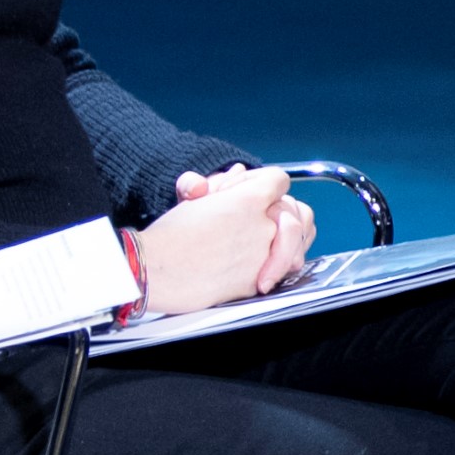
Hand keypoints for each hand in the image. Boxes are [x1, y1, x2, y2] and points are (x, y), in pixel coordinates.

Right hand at [131, 169, 314, 314]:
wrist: (155, 271)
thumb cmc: (169, 237)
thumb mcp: (195, 198)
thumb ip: (224, 185)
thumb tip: (240, 173)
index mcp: (248, 200)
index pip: (278, 180)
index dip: (264, 182)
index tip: (251, 190)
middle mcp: (262, 227)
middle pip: (295, 209)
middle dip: (280, 210)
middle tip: (261, 215)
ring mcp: (264, 256)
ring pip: (299, 239)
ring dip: (289, 236)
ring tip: (270, 237)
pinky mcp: (259, 281)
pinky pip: (285, 267)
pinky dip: (278, 262)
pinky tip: (261, 259)